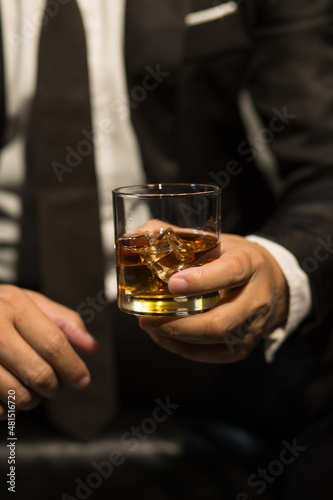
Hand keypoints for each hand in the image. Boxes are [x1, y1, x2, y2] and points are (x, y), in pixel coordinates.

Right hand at [0, 286, 97, 418]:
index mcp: (13, 305)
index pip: (53, 344)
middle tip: (55, 384)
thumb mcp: (29, 302)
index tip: (82, 379)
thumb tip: (90, 346)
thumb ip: (63, 321)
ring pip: (17, 395)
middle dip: (54, 386)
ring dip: (32, 399)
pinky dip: (7, 407)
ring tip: (30, 386)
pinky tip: (6, 390)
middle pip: (39, 373)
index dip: (73, 367)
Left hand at [139, 234, 288, 362]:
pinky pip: (209, 355)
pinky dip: (181, 348)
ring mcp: (252, 328)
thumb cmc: (237, 259)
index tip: (172, 284)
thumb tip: (140, 233)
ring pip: (213, 342)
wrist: (272, 285)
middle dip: (179, 324)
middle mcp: (256, 299)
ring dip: (175, 337)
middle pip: (220, 322)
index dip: (201, 281)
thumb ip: (180, 238)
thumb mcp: (218, 241)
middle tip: (147, 319)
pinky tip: (163, 336)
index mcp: (250, 264)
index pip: (230, 273)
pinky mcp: (243, 347)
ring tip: (149, 325)